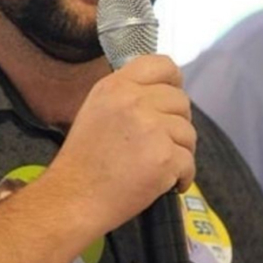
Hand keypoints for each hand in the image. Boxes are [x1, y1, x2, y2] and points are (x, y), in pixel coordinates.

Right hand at [44, 55, 195, 235]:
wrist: (73, 197)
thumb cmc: (83, 160)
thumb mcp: (96, 109)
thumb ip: (127, 95)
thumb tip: (163, 92)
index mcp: (116, 86)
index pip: (162, 65)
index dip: (173, 81)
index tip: (171, 98)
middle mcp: (134, 101)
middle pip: (181, 101)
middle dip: (175, 124)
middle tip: (157, 144)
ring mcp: (151, 128)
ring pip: (189, 133)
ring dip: (179, 152)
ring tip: (154, 165)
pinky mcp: (164, 156)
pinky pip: (189, 162)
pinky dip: (181, 177)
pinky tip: (162, 182)